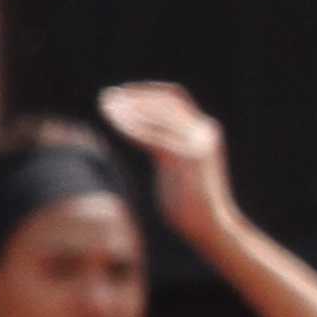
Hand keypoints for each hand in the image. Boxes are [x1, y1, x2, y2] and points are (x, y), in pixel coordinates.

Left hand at [95, 84, 237, 249]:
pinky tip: (114, 124)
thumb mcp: (178, 166)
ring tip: (105, 106)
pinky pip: (152, 136)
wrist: (211, 225)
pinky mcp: (185, 158)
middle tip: (106, 97)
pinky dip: (131, 128)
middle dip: (133, 96)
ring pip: (156, 115)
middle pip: (164, 101)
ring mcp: (196, 143)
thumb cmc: (191, 202)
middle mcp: (203, 131)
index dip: (147, 91)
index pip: (174, 98)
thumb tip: (142, 137)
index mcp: (204, 131)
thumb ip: (166, 146)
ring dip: (128, 109)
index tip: (123, 93)